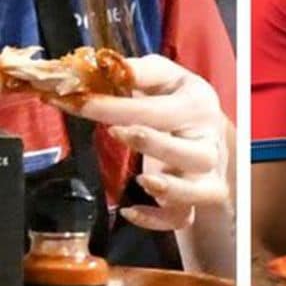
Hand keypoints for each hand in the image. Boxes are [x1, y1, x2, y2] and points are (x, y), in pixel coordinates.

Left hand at [56, 54, 228, 231]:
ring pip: (199, 188)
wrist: (208, 130)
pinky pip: (183, 217)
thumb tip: (106, 66)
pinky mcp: (197, 198)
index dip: (115, 107)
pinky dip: (159, 219)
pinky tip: (131, 211)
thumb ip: (139, 71)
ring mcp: (206, 173)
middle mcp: (208, 140)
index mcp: (198, 105)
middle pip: (193, 151)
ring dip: (172, 188)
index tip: (77, 103)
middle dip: (156, 144)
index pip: (158, 109)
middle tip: (116, 133)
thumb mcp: (166, 78)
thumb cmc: (179, 102)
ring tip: (142, 179)